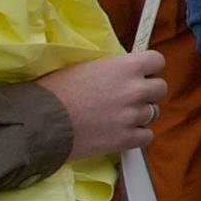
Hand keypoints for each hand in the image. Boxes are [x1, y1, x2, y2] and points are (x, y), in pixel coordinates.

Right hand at [38, 50, 167, 159]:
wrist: (40, 122)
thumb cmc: (56, 90)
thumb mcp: (87, 67)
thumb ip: (114, 69)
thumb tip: (125, 72)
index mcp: (126, 67)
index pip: (158, 61)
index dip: (149, 67)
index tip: (140, 73)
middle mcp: (135, 90)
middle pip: (160, 88)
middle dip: (147, 92)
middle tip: (127, 97)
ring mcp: (133, 116)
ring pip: (154, 113)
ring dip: (140, 114)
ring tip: (117, 116)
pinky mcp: (126, 139)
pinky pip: (147, 136)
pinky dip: (136, 135)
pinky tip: (120, 132)